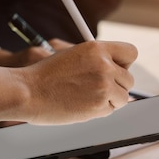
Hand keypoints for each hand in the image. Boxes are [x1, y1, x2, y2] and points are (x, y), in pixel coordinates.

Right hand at [0, 40, 136, 124]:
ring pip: (123, 97)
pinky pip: (110, 110)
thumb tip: (119, 73)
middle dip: (117, 86)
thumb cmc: (45, 75)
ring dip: (109, 100)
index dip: (125, 64)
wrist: (28, 92)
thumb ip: (96, 60)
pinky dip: (99, 111)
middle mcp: (104, 65)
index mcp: (97, 48)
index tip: (117, 70)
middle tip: (99, 89)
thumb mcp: (72, 55)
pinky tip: (81, 105)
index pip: (130, 53)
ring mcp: (103, 86)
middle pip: (129, 79)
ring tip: (87, 98)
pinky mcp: (99, 106)